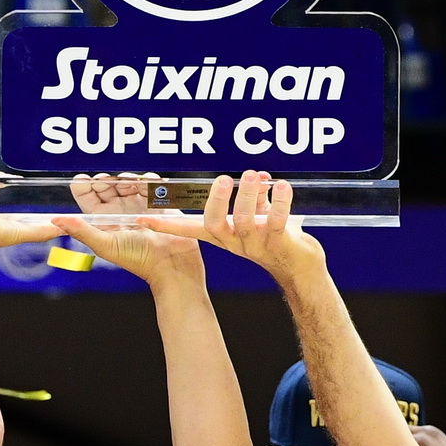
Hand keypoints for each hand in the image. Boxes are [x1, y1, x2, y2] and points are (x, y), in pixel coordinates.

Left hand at [48, 173, 205, 283]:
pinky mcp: (157, 202)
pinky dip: (149, 179)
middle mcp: (119, 210)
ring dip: (127, 177)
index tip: (86, 180)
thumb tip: (54, 220)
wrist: (170, 264)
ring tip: (130, 183)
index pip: (87, 195)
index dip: (84, 185)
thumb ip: (80, 231)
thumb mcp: (105, 245)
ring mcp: (138, 205)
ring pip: (128, 181)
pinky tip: (149, 183)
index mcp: (103, 219)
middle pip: (107, 184)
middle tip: (108, 181)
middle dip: (106, 179)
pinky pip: (151, 183)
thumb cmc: (137, 258)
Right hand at [137, 171, 326, 284]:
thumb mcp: (258, 218)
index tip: (142, 221)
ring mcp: (256, 244)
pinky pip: (275, 221)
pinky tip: (282, 186)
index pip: (190, 230)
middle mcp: (235, 242)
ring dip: (248, 195)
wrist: (303, 271)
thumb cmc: (278, 241)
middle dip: (216, 199)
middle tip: (223, 179)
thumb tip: (254, 176)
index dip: (166, 227)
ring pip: (243, 221)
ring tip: (254, 175)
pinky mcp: (279, 243)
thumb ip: (254, 197)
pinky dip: (279, 202)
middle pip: (214, 224)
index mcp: (224, 236)